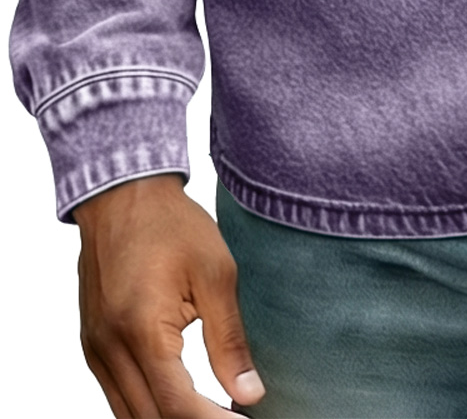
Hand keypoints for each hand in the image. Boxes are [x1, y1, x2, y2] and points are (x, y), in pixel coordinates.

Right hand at [73, 172, 265, 415]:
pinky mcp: (93, 345)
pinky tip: (182, 400)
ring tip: (215, 411)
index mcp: (141, 330)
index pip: (177, 406)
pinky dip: (149, 406)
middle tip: (233, 416)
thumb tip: (249, 393)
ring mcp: (96, 350)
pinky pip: (118, 395)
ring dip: (170, 418)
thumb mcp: (215, 274)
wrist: (122, 194)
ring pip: (129, 415)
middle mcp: (109, 349)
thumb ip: (229, 340)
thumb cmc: (170, 224)